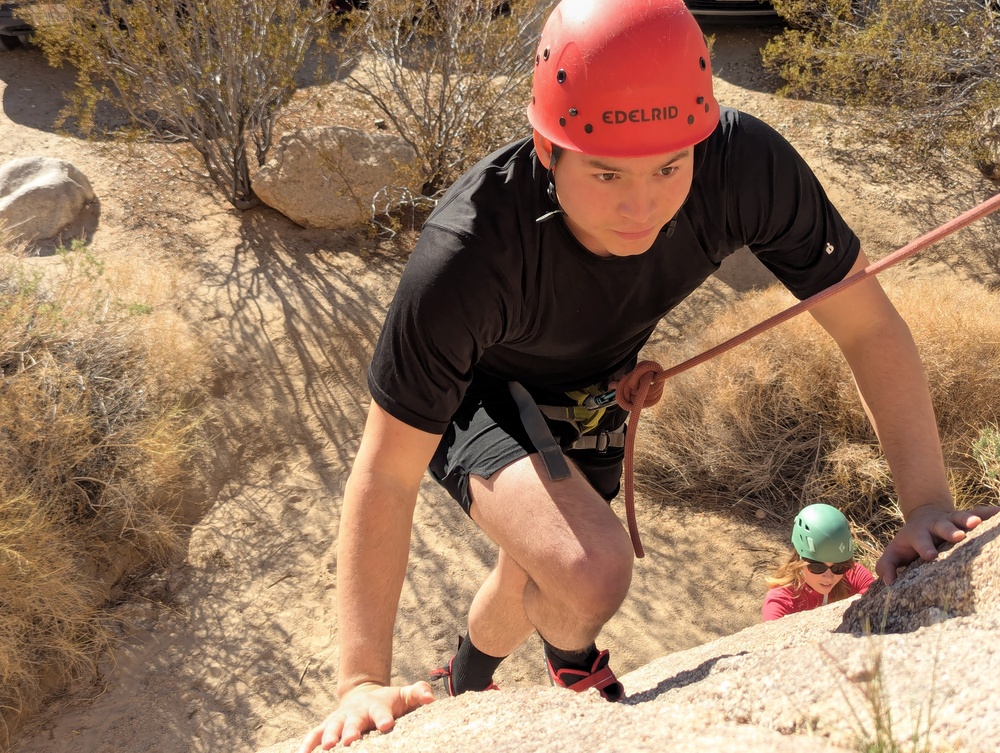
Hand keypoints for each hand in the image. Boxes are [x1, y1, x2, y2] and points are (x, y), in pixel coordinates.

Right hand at [297, 681, 434, 750]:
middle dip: (351, 731)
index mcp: (377, 706)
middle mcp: (356, 712)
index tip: (387, 725)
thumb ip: (418, 693)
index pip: (382, 712)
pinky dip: (306, 744)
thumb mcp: (404, 696)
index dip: (384, 718)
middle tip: (351, 740)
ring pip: (332, 727)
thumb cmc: (388, 701)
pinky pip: (313, 734)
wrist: (363, 694)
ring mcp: (339, 719)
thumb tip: (431, 698)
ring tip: (326, 747)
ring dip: (328, 737)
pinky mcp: (326, 726)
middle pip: (354, 722)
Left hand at [875, 504, 998, 584]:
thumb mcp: (894, 552)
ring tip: (977, 522)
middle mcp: (935, 526)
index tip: (930, 555)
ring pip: (959, 517)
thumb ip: (887, 566)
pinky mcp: (965, 518)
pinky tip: (997, 511)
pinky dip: (988, 513)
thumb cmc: (909, 543)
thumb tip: (889, 583)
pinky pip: (978, 512)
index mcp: (918, 535)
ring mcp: (951, 520)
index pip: (920, 541)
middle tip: (958, 536)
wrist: (923, 519)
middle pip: (942, 526)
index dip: (924, 547)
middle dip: (949, 530)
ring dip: (968, 518)